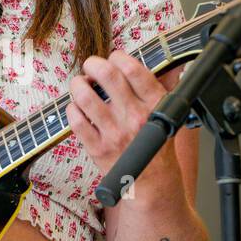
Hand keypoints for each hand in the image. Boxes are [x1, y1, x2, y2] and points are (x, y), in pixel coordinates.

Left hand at [66, 50, 179, 183]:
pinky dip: (72, 108)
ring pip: (86, 96)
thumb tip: (169, 62)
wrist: (152, 183)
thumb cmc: (158, 146)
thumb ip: (163, 88)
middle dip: (93, 64)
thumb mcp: (167, 114)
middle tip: (90, 66)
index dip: (118, 57)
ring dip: (78, 84)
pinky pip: (77, 121)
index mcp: (155, 105)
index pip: (133, 69)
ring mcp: (115, 133)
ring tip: (80, 84)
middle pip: (107, 76)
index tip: (113, 58)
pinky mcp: (98, 148)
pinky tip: (77, 107)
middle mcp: (135, 117)